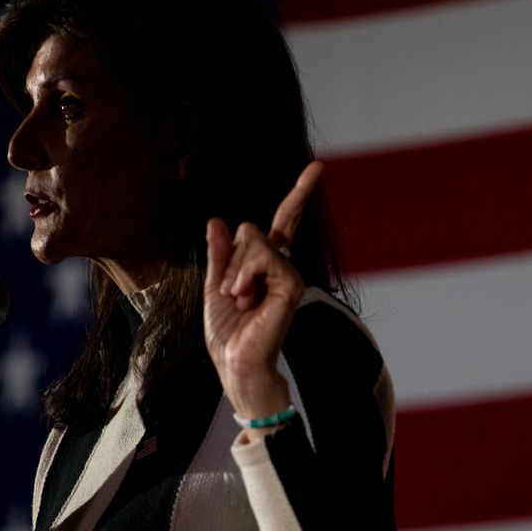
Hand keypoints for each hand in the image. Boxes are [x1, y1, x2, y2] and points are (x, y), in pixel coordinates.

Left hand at [203, 161, 320, 420]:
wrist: (234, 363)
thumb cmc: (227, 334)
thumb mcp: (214, 285)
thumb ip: (220, 254)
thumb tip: (217, 221)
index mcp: (266, 266)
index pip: (285, 222)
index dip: (300, 194)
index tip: (317, 167)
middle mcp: (282, 267)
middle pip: (253, 230)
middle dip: (231, 258)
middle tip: (232, 293)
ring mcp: (290, 275)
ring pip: (255, 240)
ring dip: (235, 270)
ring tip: (240, 300)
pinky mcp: (293, 285)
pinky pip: (264, 256)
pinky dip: (245, 276)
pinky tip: (247, 299)